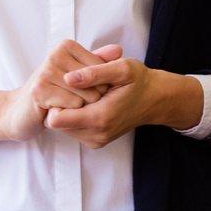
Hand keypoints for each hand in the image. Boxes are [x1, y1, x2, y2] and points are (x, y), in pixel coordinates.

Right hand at [0, 41, 114, 145]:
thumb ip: (96, 62)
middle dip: (90, 99)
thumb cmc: (51, 92)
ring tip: (63, 105)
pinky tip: (55, 110)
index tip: (81, 91)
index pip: (101, 69)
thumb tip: (119, 50)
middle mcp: (55, 54)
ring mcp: (46, 71)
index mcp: (66, 46)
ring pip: (86, 96)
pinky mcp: (40, 90)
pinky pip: (73, 105)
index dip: (99, 87)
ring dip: (79, 108)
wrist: (19, 112)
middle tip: (72, 100)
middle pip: (96, 83)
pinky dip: (68, 113)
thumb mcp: (75, 74)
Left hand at [44, 56, 204, 149]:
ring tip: (82, 93)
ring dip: (67, 110)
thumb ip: (94, 72)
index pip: (55, 119)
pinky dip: (75, 116)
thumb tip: (68, 77)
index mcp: (100, 117)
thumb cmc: (139, 81)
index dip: (55, 100)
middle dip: (60, 104)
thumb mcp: (121, 68)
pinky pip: (73, 130)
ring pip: (63, 128)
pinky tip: (87, 102)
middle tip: (73, 86)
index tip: (64, 85)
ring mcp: (96, 140)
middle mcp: (96, 134)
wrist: (156, 100)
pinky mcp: (96, 141)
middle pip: (56, 124)